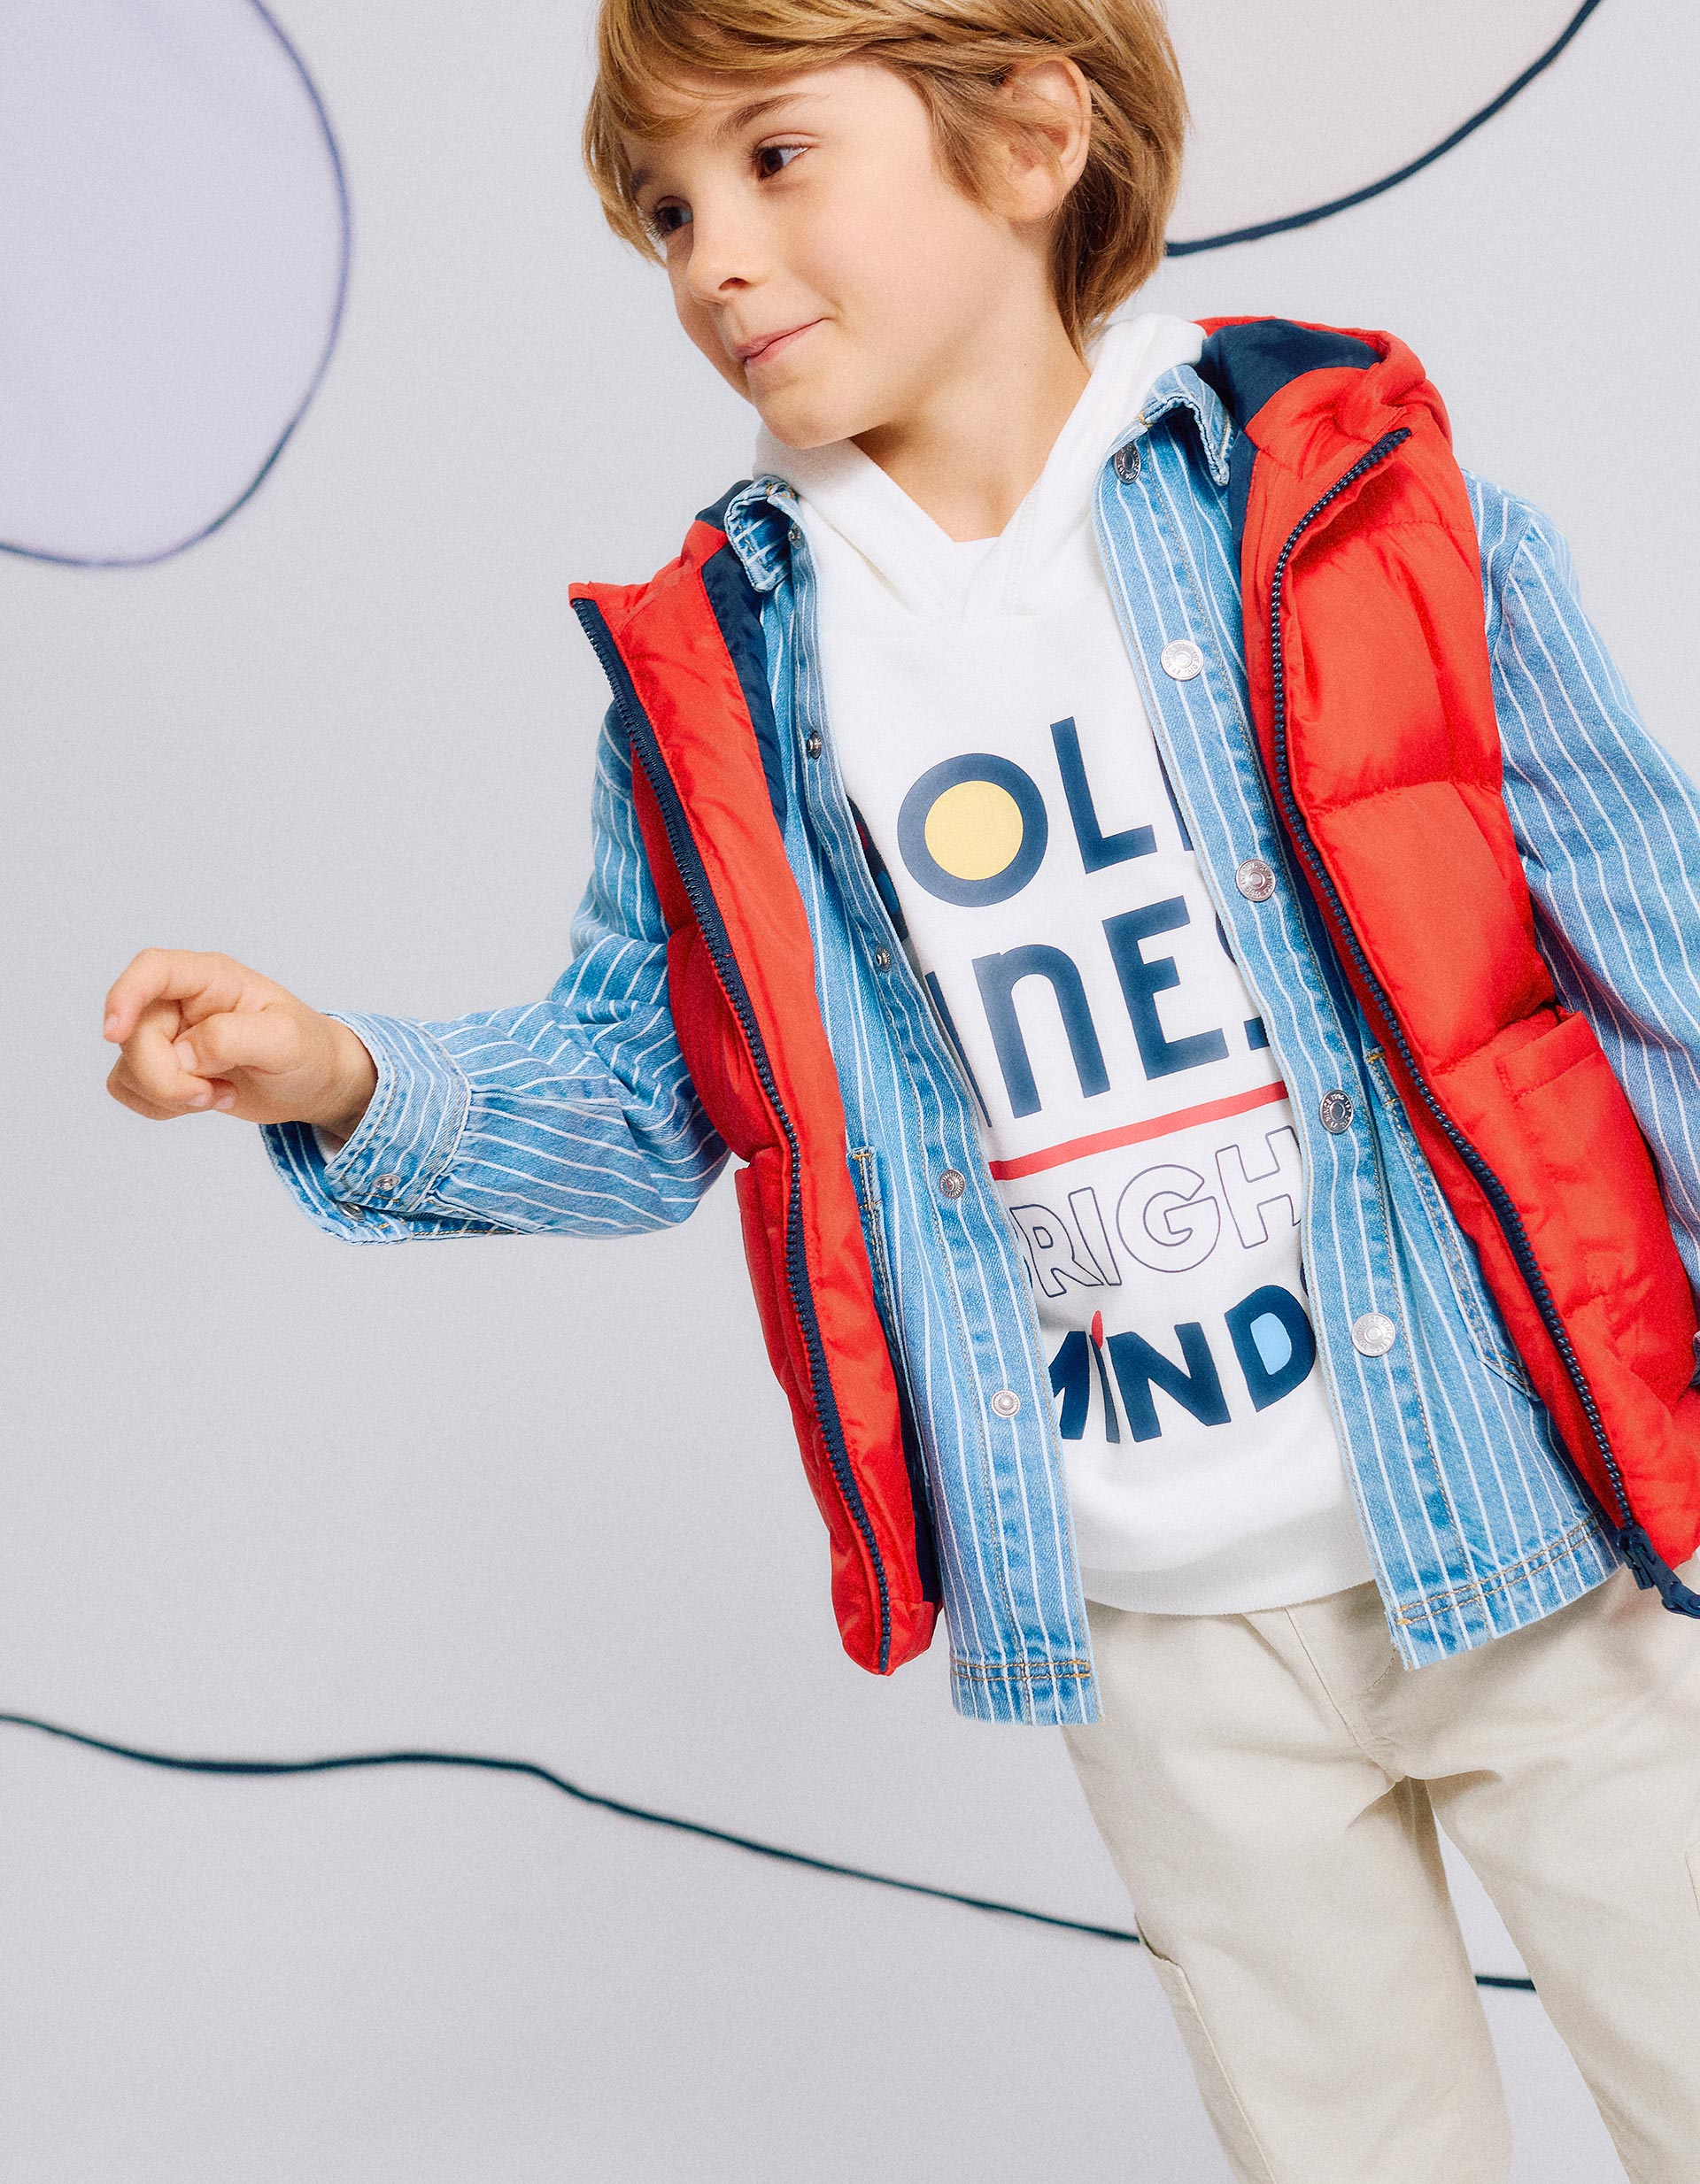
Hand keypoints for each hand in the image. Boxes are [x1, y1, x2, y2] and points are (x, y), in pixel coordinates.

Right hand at [103, 949, 377, 1138]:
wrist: (315, 1083)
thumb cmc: (308, 1050)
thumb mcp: (284, 1041)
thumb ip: (232, 1038)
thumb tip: (182, 1054)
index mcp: (212, 978)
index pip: (153, 970)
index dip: (125, 995)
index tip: (115, 1032)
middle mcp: (182, 1001)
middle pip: (134, 1033)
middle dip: (165, 1077)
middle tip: (212, 1093)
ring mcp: (169, 1034)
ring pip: (128, 1066)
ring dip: (168, 1094)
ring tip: (220, 1093)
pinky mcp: (163, 1066)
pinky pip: (130, 1088)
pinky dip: (161, 1106)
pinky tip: (205, 1100)